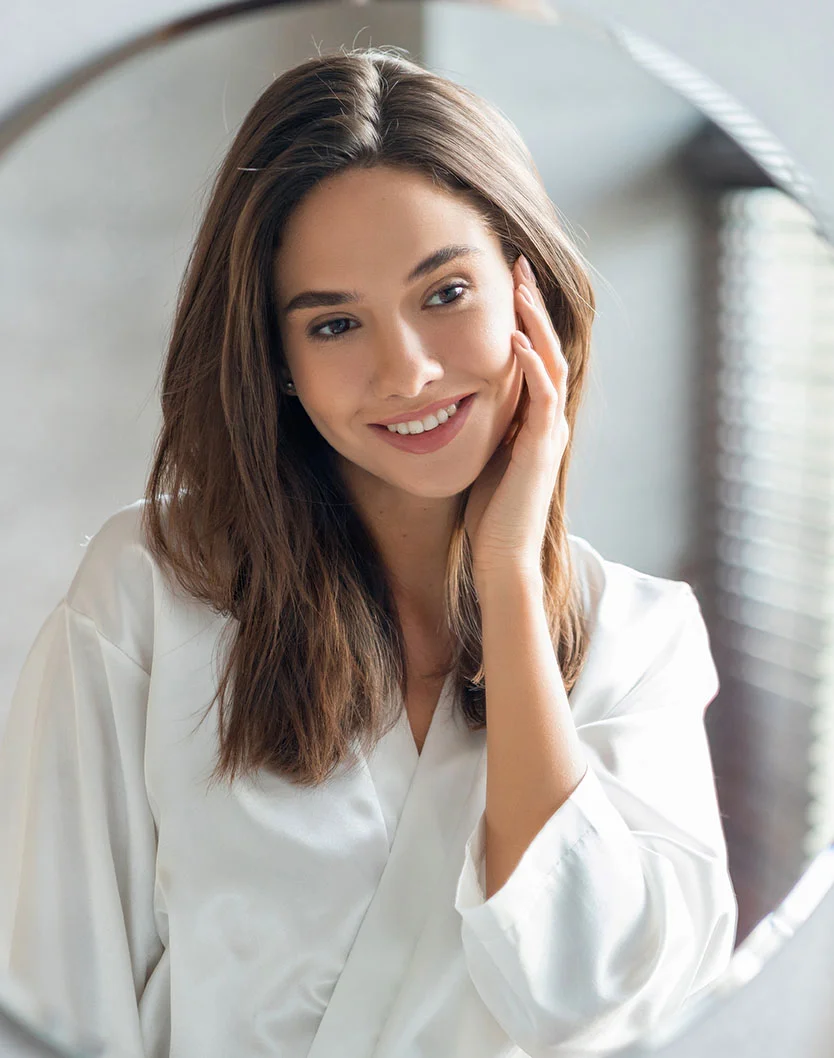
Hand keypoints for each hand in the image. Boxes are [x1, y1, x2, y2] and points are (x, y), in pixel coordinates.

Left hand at [464, 254, 569, 579]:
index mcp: (535, 418)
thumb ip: (486, 425)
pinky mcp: (542, 447)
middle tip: (518, 264)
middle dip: (533, 305)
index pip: (535, 354)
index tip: (507, 282)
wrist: (502, 554)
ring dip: (535, 322)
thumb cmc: (489, 511)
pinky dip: (530, 364)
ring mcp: (550, 431)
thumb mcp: (485, 454)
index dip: (524, 316)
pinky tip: (515, 339)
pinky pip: (542, 395)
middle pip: (547, 346)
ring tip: (520, 286)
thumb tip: (459, 398)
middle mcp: (549, 418)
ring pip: (551, 361)